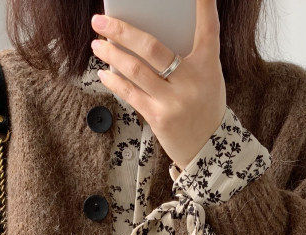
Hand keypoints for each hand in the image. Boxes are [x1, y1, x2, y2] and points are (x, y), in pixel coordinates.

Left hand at [90, 0, 225, 169]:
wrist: (208, 149)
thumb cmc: (203, 108)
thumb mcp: (206, 79)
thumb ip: (186, 58)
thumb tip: (144, 39)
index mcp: (207, 66)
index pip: (208, 28)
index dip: (204, 5)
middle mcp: (191, 81)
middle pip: (151, 47)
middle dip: (122, 31)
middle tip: (101, 20)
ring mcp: (174, 101)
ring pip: (135, 69)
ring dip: (111, 54)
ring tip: (97, 44)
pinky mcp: (159, 118)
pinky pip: (130, 93)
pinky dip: (114, 80)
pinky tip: (104, 72)